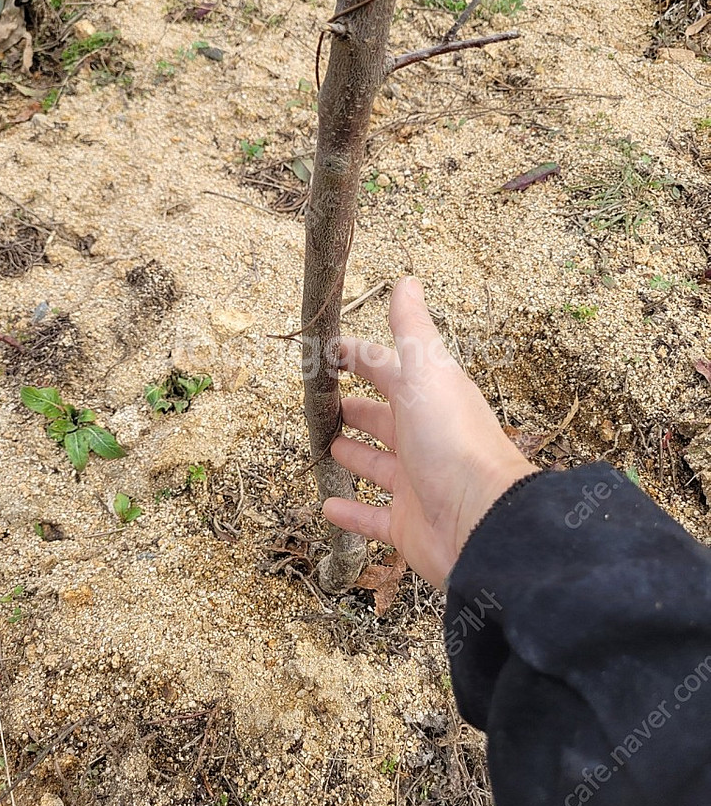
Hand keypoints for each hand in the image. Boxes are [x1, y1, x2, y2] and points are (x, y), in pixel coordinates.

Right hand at [323, 276, 536, 588]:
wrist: (482, 521)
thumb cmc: (453, 441)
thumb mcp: (427, 374)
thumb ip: (412, 332)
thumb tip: (407, 280)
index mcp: (428, 398)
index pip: (386, 368)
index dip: (356, 357)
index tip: (326, 351)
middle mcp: (423, 438)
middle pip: (382, 416)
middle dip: (355, 406)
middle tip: (323, 401)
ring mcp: (415, 483)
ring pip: (377, 464)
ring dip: (354, 454)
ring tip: (327, 443)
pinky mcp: (407, 524)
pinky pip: (372, 517)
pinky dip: (350, 511)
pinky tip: (326, 505)